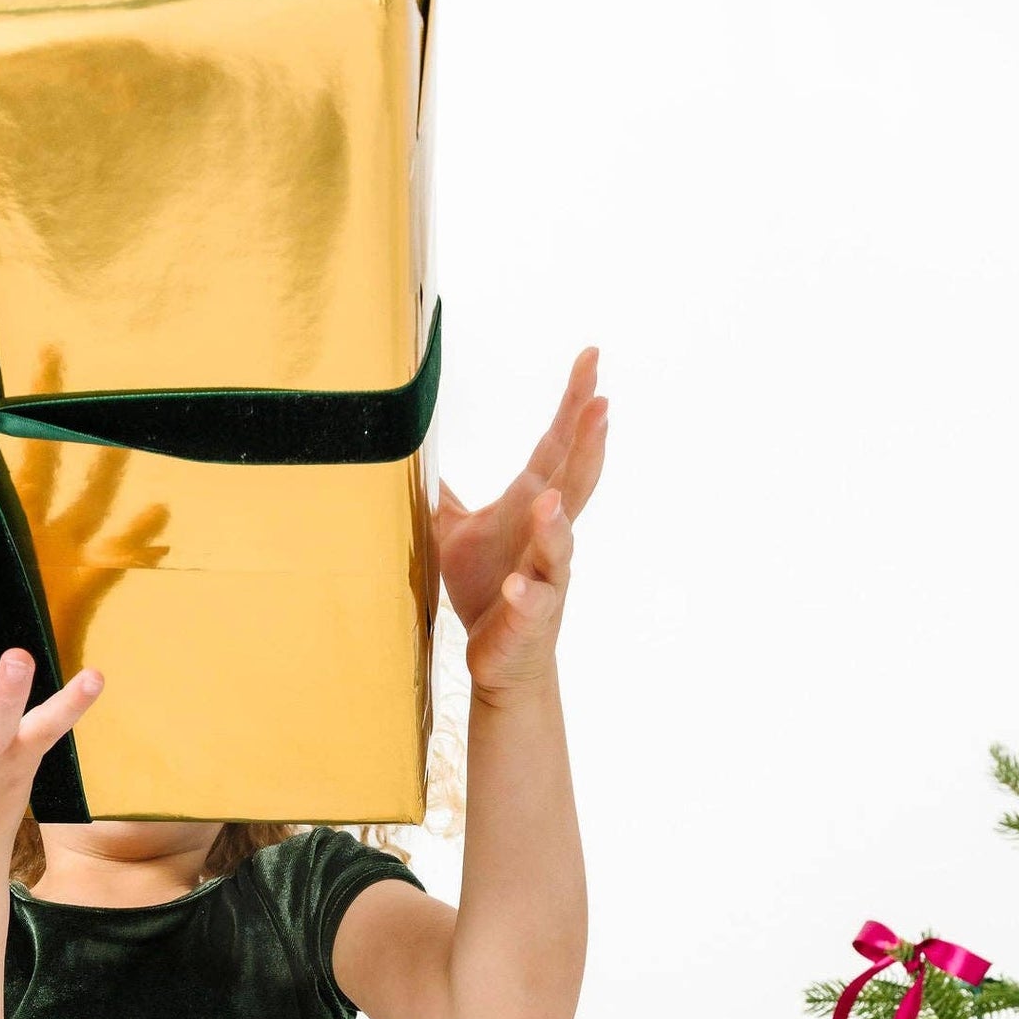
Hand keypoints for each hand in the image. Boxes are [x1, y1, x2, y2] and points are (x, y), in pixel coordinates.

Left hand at [433, 346, 606, 697]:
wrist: (500, 659)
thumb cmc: (484, 590)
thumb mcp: (455, 531)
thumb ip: (444, 492)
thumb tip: (415, 451)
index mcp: (530, 505)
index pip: (557, 445)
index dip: (573, 403)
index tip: (591, 358)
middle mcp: (546, 535)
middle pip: (574, 484)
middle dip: (588, 447)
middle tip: (602, 406)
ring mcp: (546, 578)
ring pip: (559, 546)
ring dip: (556, 524)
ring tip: (550, 501)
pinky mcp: (531, 619)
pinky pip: (532, 604)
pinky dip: (527, 593)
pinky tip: (517, 584)